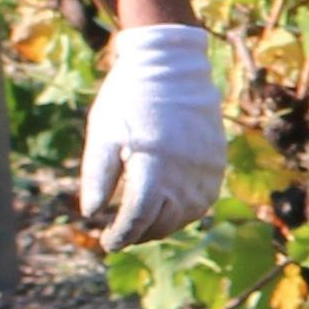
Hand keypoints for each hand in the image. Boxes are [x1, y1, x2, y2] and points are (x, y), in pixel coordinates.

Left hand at [76, 25, 225, 250]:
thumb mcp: (102, 134)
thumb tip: (92, 214)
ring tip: (144, 223)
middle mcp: (182, 173)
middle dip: (139, 235)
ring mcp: (204, 170)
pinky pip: (203, 202)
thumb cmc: (128, 99)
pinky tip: (168, 207)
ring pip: (184, 217)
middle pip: (161, 223)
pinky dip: (184, 212)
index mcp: (151, 165)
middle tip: (121, 235)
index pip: (137, 218)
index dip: (121, 236)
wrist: (172, 66)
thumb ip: (96, 177)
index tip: (108, 242)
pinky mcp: (217, 164)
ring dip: (162, 226)